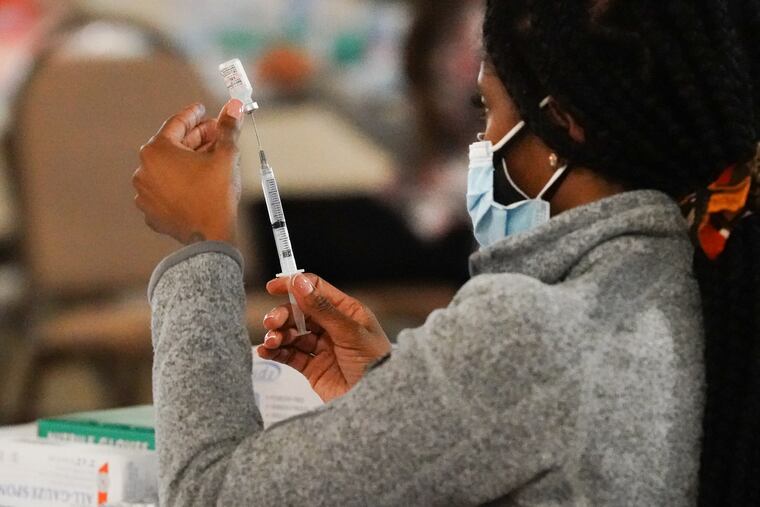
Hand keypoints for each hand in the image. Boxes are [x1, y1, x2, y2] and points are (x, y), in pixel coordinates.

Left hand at [132, 100, 243, 244]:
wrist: (210, 237)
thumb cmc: (216, 195)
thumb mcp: (226, 156)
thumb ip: (228, 128)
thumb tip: (234, 106)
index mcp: (157, 151)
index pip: (177, 123)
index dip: (194, 115)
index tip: (202, 109)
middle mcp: (143, 170)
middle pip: (172, 146)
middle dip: (195, 139)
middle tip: (215, 135)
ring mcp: (144, 193)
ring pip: (168, 168)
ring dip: (187, 162)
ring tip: (209, 160)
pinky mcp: (150, 211)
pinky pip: (165, 189)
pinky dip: (179, 183)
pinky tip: (197, 183)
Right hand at [258, 273, 391, 401]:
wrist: (378, 405)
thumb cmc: (376, 364)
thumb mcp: (351, 333)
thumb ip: (323, 309)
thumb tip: (300, 282)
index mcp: (347, 312)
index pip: (316, 290)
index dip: (294, 286)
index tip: (273, 287)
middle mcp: (333, 327)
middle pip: (300, 312)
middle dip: (283, 315)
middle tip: (272, 323)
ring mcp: (322, 348)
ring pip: (292, 334)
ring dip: (278, 335)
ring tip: (272, 342)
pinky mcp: (313, 369)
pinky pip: (290, 355)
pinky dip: (276, 352)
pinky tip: (266, 351)